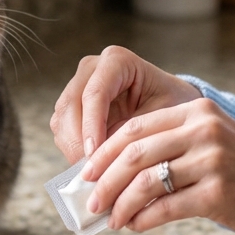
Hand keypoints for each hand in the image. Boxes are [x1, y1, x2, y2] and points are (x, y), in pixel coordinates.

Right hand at [50, 45, 200, 162]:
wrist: (171, 104)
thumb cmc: (172, 105)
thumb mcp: (163, 116)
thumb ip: (134, 133)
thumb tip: (105, 159)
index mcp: (117, 60)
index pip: (94, 93)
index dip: (91, 125)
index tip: (94, 155)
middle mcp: (91, 69)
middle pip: (71, 106)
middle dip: (78, 142)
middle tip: (92, 173)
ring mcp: (78, 87)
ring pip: (61, 120)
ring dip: (72, 149)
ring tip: (93, 174)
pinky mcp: (72, 107)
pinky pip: (62, 131)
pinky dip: (73, 151)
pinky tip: (91, 168)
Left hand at [80, 98, 234, 234]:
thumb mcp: (213, 145)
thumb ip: (172, 148)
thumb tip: (117, 174)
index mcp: (198, 112)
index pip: (135, 128)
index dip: (104, 153)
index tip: (87, 174)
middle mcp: (204, 129)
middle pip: (134, 153)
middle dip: (104, 181)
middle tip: (90, 202)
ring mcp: (213, 160)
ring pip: (145, 182)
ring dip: (120, 205)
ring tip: (112, 220)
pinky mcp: (219, 194)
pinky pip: (165, 208)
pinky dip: (143, 220)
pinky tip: (135, 227)